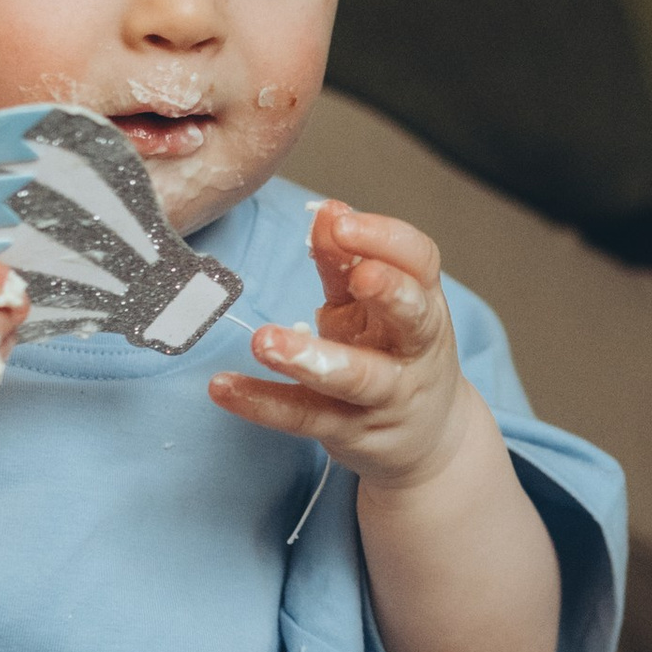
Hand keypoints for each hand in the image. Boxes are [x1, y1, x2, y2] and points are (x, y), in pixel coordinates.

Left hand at [210, 200, 469, 488]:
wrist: (427, 439)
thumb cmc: (397, 355)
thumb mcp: (375, 306)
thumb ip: (347, 263)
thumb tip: (326, 212)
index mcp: (424, 304)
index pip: (420, 262)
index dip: (386, 239)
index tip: (341, 222)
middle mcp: (414, 351)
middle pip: (410, 319)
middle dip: (388, 293)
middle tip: (358, 276)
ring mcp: (385, 397)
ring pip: (355, 378)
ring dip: (310, 358)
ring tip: (263, 341)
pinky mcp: (350, 433)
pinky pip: (304, 416)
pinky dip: (262, 403)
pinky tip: (225, 387)